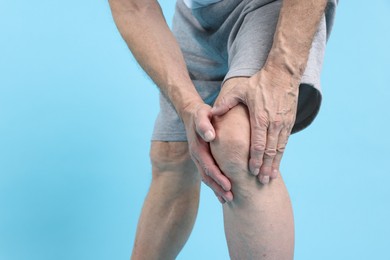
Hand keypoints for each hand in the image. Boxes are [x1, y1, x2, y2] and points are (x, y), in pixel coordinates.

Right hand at [182, 102, 232, 202]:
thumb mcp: (202, 115)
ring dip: (216, 189)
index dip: (218, 177)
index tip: (229, 186)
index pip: (209, 166)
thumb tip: (210, 136)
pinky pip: (207, 174)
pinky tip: (223, 191)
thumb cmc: (201, 113)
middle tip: (230, 198)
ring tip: (228, 199)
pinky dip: (214, 183)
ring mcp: (198, 159)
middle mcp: (197, 156)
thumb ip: (204, 124)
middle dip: (218, 188)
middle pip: (207, 176)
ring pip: (206, 177)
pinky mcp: (202, 159)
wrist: (191, 113)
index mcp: (198, 148)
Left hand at [212, 68, 298, 183]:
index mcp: (260, 118)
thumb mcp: (240, 90)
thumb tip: (212, 112)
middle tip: (262, 182)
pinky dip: (281, 155)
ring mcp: (283, 124)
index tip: (251, 171)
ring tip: (270, 178)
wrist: (283, 73)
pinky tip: (277, 164)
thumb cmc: (259, 82)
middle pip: (269, 151)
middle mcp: (273, 123)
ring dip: (274, 164)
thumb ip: (226, 103)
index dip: (255, 159)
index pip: (257, 144)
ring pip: (279, 149)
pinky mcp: (289, 122)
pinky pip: (285, 143)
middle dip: (265, 168)